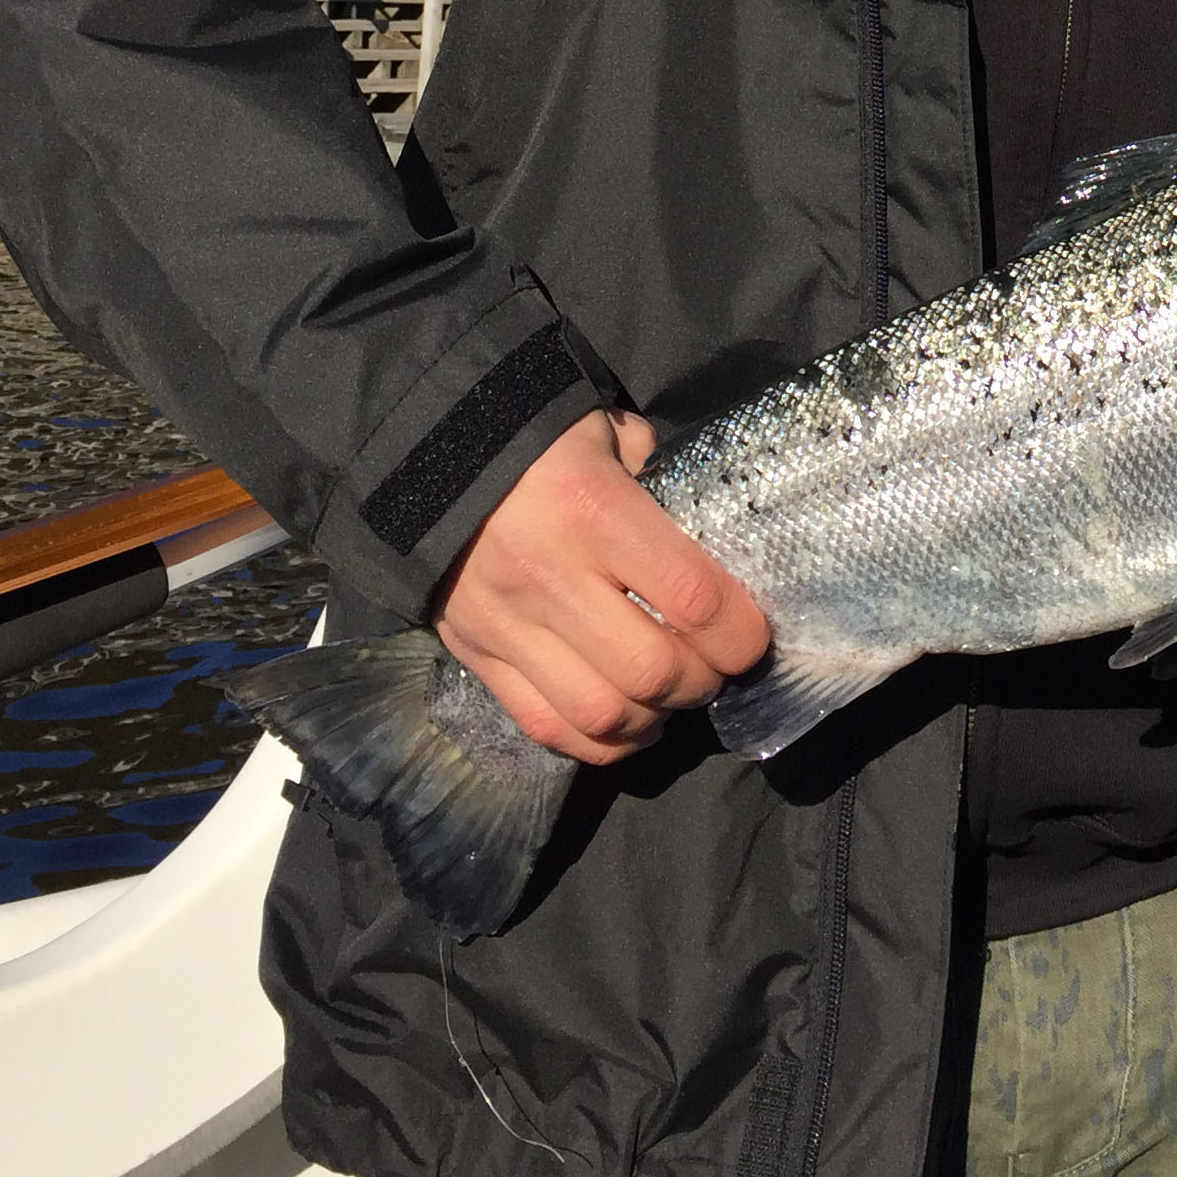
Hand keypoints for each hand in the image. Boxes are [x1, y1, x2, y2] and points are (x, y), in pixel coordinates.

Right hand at [432, 409, 768, 763]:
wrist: (423, 457)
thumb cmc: (538, 442)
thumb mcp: (608, 435)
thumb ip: (661, 478)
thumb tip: (711, 527)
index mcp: (594, 510)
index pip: (691, 598)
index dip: (739, 634)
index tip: (753, 639)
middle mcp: (550, 576)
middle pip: (653, 671)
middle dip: (703, 682)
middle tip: (715, 668)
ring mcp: (508, 625)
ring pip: (602, 714)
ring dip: (654, 720)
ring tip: (671, 698)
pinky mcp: (477, 657)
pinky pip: (547, 728)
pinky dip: (599, 741)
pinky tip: (626, 721)